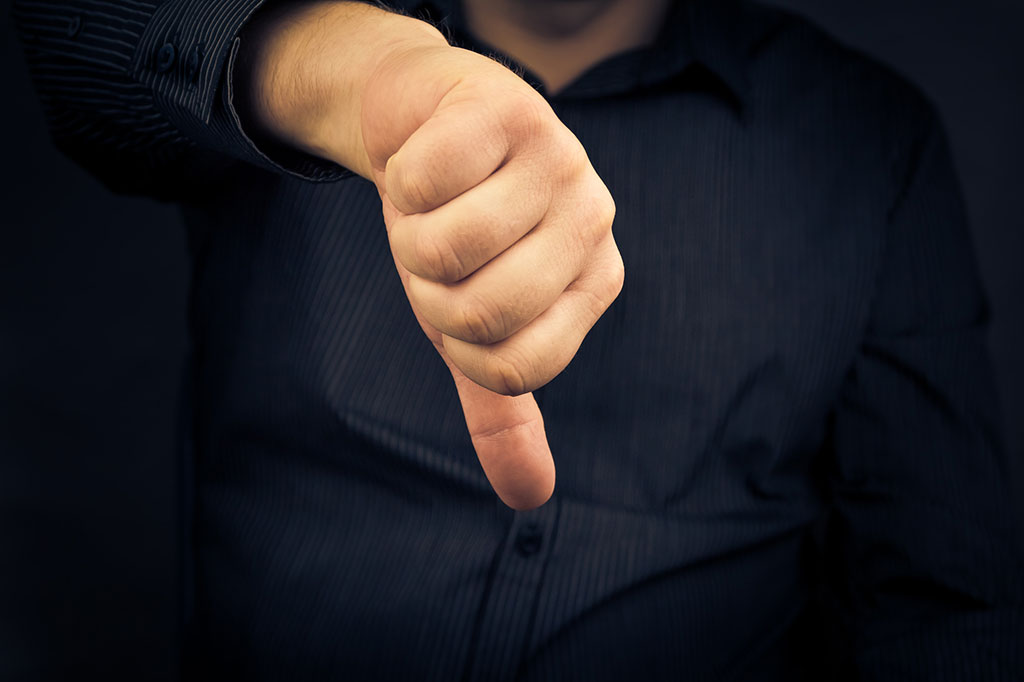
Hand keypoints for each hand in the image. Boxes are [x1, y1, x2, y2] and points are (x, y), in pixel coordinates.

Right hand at [241, 3, 623, 508]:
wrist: (422, 128)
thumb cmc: (459, 230)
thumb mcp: (475, 329)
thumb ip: (503, 413)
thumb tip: (530, 499)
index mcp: (595, 280)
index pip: (517, 364)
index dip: (458, 340)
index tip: (458, 292)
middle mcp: (593, 218)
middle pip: (484, 309)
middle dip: (430, 288)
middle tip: (439, 245)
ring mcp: (558, 156)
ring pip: (445, 246)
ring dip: (409, 231)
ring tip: (432, 201)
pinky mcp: (507, 105)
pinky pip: (422, 178)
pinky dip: (399, 174)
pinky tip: (426, 152)